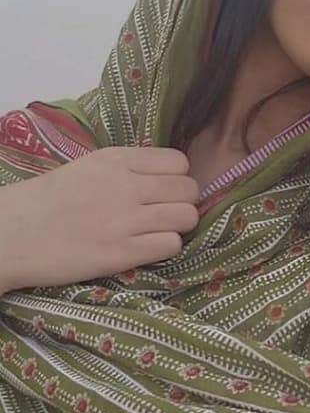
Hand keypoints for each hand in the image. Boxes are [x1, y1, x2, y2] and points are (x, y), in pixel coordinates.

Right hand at [0, 146, 198, 291]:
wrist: (13, 234)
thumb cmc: (47, 201)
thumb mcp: (87, 168)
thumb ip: (125, 168)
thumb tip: (164, 176)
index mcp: (116, 160)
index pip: (178, 162)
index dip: (178, 178)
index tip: (165, 190)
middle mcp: (126, 185)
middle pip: (188, 189)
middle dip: (183, 202)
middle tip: (166, 214)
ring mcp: (126, 219)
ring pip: (186, 217)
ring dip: (178, 226)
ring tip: (159, 232)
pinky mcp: (123, 252)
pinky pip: (171, 245)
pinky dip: (166, 247)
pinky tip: (147, 248)